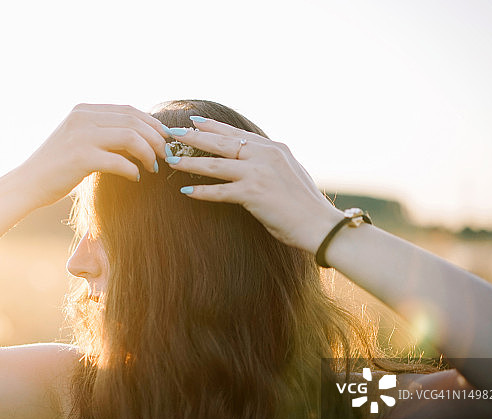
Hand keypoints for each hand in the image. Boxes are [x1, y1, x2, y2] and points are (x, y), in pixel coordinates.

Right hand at [18, 103, 168, 206]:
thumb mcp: (79, 141)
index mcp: (84, 110)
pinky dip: (133, 170)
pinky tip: (136, 178)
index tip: (165, 138)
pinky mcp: (81, 157)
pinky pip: (120, 161)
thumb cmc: (57, 167)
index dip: (152, 123)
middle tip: (165, 155)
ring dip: (149, 153)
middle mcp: (83, 117)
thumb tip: (141, 139)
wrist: (27, 184)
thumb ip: (104, 134)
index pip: (128, 110)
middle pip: (134, 121)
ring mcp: (82, 136)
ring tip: (153, 167)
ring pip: (131, 138)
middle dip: (156, 138)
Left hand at [164, 117, 343, 253]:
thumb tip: (255, 158)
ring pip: (215, 164)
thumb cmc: (305, 205)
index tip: (193, 120)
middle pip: (221, 142)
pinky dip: (202, 192)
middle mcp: (265, 155)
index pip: (236, 132)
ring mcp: (259, 173)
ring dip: (189, 163)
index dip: (212, 126)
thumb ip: (271, 162)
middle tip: (171, 132)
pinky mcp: (254, 193)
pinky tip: (185, 193)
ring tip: (170, 160)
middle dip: (193, 137)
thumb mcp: (290, 172)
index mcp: (273, 148)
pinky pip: (220, 191)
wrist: (321, 225)